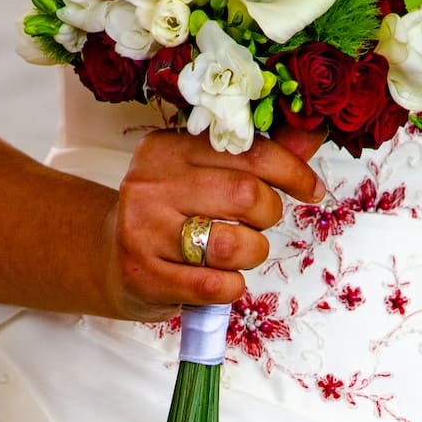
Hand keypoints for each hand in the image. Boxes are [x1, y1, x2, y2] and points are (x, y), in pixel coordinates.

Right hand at [102, 127, 326, 320]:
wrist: (109, 258)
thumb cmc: (170, 214)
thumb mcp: (204, 175)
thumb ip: (257, 157)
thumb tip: (311, 134)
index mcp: (168, 148)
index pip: (249, 152)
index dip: (293, 172)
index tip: (311, 190)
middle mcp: (150, 184)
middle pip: (246, 196)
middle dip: (268, 214)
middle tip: (258, 223)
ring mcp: (143, 232)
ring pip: (233, 245)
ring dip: (253, 253)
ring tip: (240, 252)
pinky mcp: (144, 277)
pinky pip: (215, 286)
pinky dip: (232, 286)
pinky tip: (221, 279)